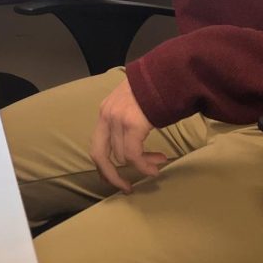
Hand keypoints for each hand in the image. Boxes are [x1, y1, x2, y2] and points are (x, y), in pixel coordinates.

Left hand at [88, 77, 166, 193]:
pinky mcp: (132, 124)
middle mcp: (106, 115)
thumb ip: (124, 122)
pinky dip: (144, 166)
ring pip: (122, 157)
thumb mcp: (131, 105)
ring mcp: (118, 119)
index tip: (114, 179)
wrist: (167, 74)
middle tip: (126, 188)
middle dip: (112, 175)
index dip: (103, 166)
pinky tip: (156, 168)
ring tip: (157, 164)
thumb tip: (127, 149)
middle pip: (99, 155)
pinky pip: (133, 155)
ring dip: (141, 165)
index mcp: (105, 111)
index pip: (96, 144)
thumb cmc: (154, 91)